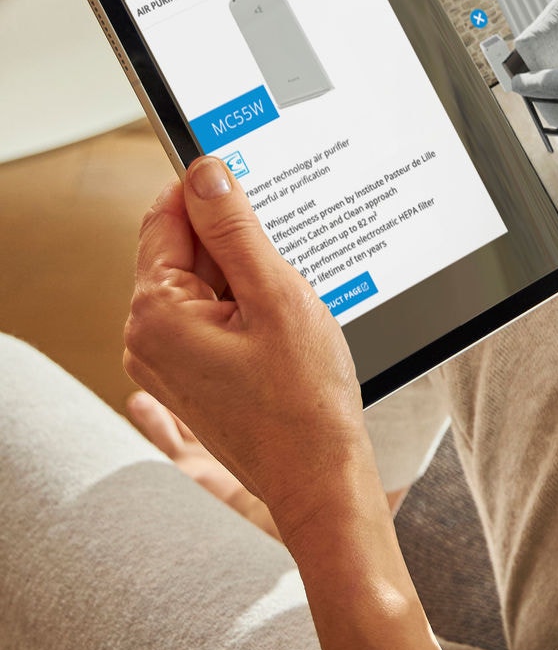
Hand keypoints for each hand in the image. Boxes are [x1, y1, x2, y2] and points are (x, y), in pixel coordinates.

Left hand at [124, 156, 381, 551]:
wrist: (319, 477)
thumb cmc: (305, 399)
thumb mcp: (276, 295)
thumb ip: (234, 229)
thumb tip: (205, 172)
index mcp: (157, 312)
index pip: (167, 215)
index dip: (211, 191)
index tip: (252, 181)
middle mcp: (146, 336)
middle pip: (183, 250)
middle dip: (235, 242)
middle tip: (288, 258)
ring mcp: (164, 360)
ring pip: (201, 283)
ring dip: (245, 276)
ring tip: (289, 305)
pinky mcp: (187, 375)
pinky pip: (209, 317)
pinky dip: (244, 308)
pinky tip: (282, 327)